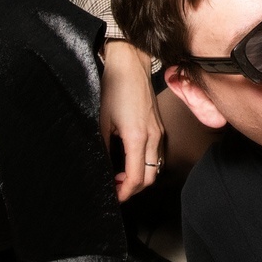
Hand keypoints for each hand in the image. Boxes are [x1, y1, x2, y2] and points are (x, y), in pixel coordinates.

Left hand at [101, 40, 163, 201]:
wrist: (130, 64)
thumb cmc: (114, 88)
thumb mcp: (101, 122)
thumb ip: (104, 149)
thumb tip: (103, 169)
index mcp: (137, 137)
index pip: (136, 178)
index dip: (124, 193)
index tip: (112, 196)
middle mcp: (153, 137)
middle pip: (149, 178)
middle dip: (132, 189)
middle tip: (115, 189)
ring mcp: (159, 132)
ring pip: (155, 167)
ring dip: (140, 176)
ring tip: (120, 176)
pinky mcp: (159, 127)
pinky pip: (156, 154)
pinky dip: (145, 164)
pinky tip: (129, 160)